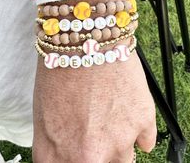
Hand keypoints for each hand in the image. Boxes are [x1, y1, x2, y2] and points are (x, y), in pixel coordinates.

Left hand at [32, 48, 156, 162]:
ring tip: (112, 116)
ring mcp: (121, 140)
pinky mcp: (144, 121)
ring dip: (120, 142)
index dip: (78, 159)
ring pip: (125, 159)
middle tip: (98, 132)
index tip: (85, 151)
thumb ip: (56, 150)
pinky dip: (139, 129)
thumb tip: (69, 159)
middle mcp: (92, 156)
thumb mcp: (43, 118)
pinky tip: (127, 110)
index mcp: (61, 156)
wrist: (85, 39)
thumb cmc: (60, 71)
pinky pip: (147, 141)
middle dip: (100, 153)